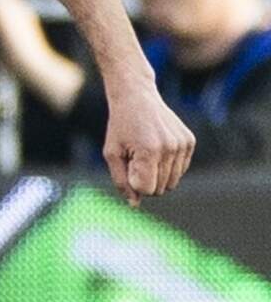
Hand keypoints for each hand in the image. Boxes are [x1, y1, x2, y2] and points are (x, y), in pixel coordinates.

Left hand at [100, 83, 195, 203]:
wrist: (137, 96)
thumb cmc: (120, 126)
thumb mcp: (112, 153)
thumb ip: (121, 181)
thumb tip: (134, 205)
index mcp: (149, 151)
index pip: (147, 190)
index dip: (134, 183)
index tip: (128, 165)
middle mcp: (170, 148)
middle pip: (160, 189)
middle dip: (145, 181)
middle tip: (135, 159)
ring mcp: (183, 144)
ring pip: (172, 182)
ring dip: (157, 175)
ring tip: (145, 154)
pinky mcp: (190, 141)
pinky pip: (180, 169)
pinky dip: (168, 166)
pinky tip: (157, 148)